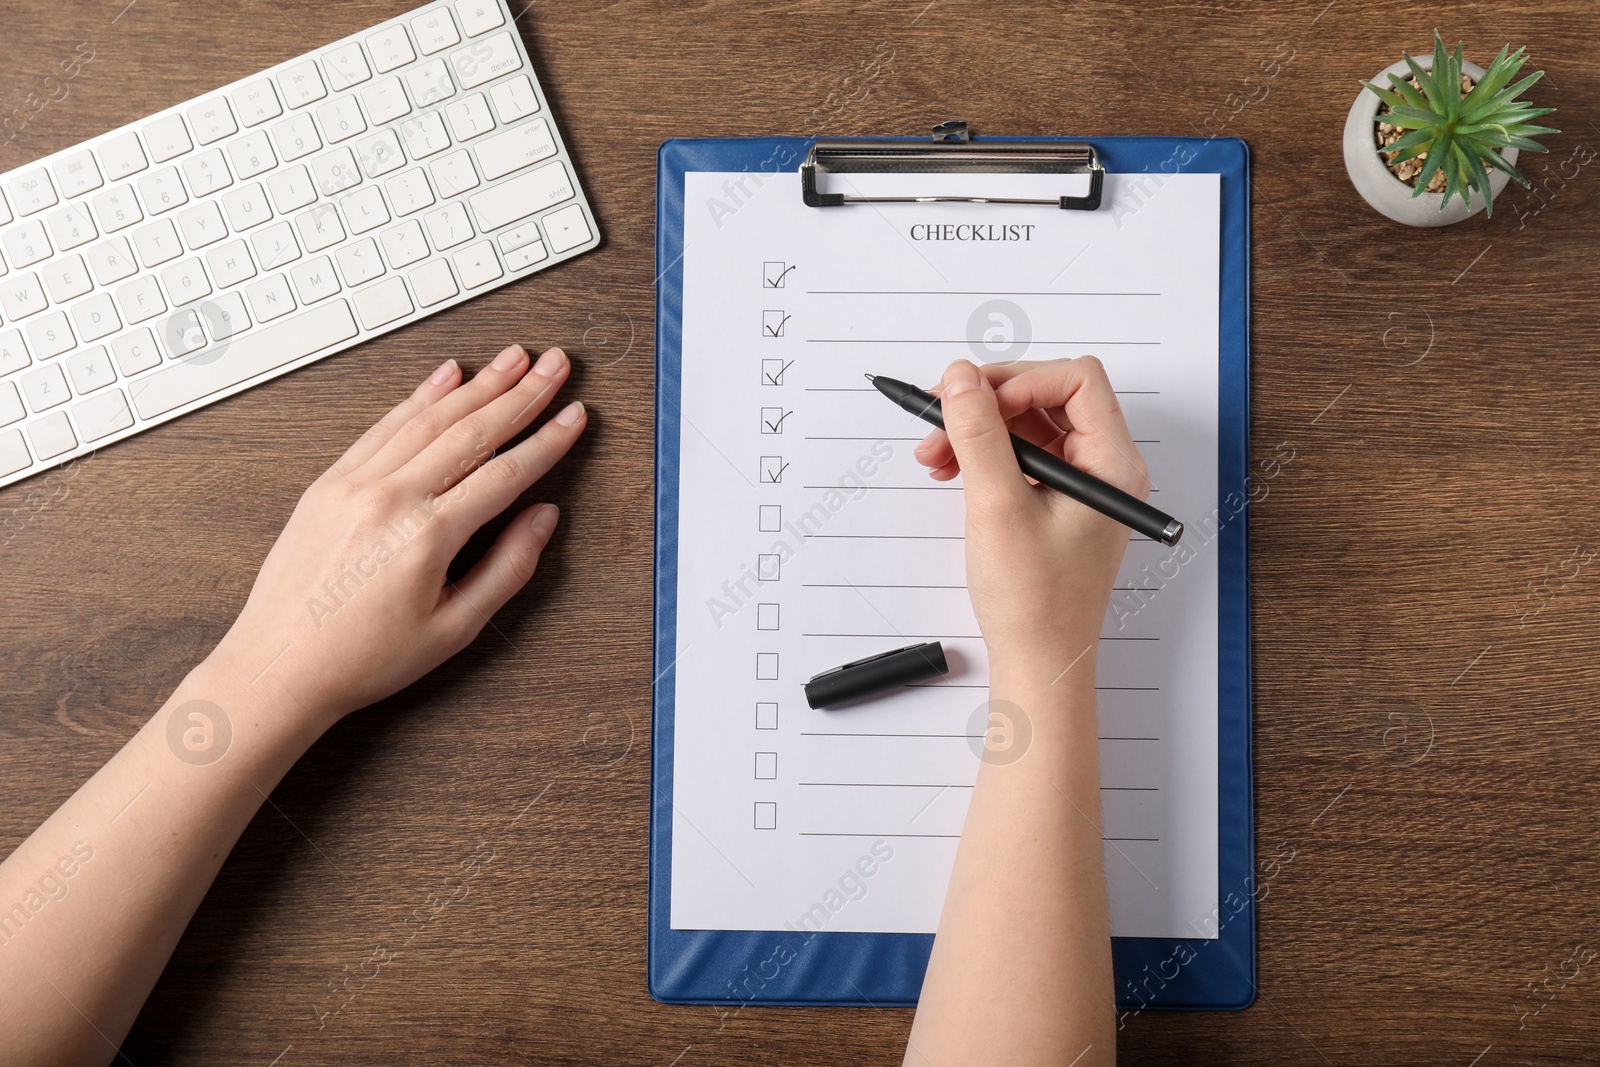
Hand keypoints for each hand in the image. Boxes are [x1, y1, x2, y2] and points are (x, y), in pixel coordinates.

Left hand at [207, 344, 585, 727]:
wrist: (278, 666)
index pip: (506, 473)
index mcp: (426, 537)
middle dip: (521, 394)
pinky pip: (383, 427)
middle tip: (555, 365)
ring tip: (513, 359)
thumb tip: (543, 519)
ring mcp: (354, 484)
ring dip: (478, 384)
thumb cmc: (363, 658)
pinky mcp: (328, 483)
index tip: (573, 416)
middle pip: (472, 431)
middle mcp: (390, 498)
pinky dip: (418, 397)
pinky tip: (446, 376)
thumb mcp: (453, 629)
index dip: (547, 441)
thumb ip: (507, 569)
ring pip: (428, 419)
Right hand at [913, 358, 1147, 681]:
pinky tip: (951, 470)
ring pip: (1028, 426)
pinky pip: (1021, 456)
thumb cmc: (1034, 602)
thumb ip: (978, 434)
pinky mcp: (1056, 503)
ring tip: (935, 453)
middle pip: (1048, 397)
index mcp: (1112, 464)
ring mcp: (1080, 486)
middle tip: (941, 417)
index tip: (975, 401)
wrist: (1037, 663)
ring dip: (979, 429)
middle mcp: (1103, 468)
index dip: (1021, 381)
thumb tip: (960, 378)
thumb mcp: (998, 506)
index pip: (1076, 380)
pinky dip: (984, 455)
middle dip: (989, 403)